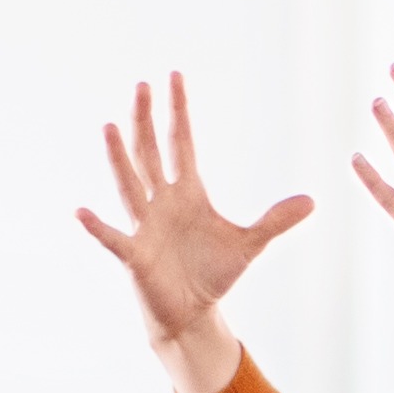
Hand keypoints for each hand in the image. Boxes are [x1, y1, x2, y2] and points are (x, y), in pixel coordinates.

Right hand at [78, 73, 307, 392]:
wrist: (193, 315)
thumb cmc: (213, 275)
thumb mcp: (250, 244)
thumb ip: (276, 221)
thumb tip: (312, 201)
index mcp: (188, 193)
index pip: (180, 143)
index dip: (178, 112)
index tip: (174, 77)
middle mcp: (162, 203)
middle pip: (150, 153)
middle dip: (146, 120)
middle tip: (142, 85)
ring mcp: (145, 226)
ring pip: (130, 185)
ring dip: (119, 158)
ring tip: (109, 126)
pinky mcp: (135, 255)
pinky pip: (113, 238)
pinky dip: (97, 226)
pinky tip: (81, 211)